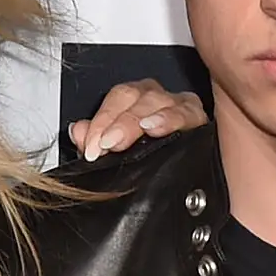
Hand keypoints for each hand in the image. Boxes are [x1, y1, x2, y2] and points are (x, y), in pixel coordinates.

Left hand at [65, 78, 208, 160]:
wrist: (178, 178)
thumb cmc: (143, 155)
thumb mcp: (113, 149)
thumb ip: (93, 139)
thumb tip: (78, 132)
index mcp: (133, 99)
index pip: (116, 98)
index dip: (102, 120)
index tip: (92, 145)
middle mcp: (155, 97)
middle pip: (134, 97)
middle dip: (118, 122)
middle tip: (106, 145)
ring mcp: (178, 104)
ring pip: (159, 101)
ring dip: (141, 118)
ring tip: (132, 130)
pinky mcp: (197, 118)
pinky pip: (187, 114)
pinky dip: (170, 119)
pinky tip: (156, 127)